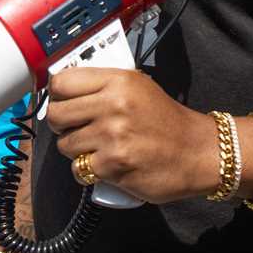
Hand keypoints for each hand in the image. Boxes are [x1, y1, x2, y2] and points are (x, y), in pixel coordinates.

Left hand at [45, 67, 217, 204]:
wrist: (197, 152)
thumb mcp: (138, 86)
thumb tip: (65, 88)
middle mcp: (113, 105)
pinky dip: (88, 171)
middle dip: (60, 124)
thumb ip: (104, 85)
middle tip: (74, 127)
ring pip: (65, 144)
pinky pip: (79, 169)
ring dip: (76, 150)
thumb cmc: (166, 121)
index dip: (56, 94)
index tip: (60, 101)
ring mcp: (112, 137)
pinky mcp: (113, 166)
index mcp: (118, 81)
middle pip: (56, 114)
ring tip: (97, 147)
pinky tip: (105, 164)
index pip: (62, 82)